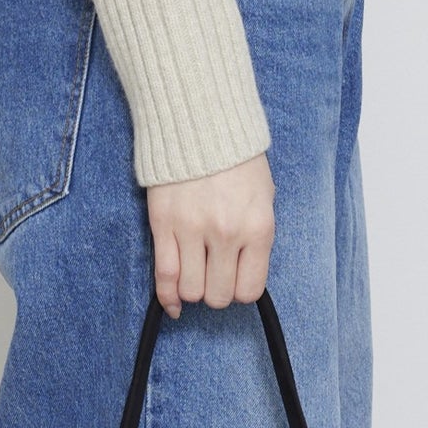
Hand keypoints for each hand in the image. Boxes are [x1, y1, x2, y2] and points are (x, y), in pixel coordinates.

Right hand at [145, 151, 275, 318]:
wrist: (201, 123)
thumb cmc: (236, 161)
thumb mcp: (264, 198)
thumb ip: (256, 238)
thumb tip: (243, 275)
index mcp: (257, 228)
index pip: (249, 290)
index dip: (240, 292)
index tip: (235, 281)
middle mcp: (226, 234)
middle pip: (218, 295)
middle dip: (216, 292)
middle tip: (214, 276)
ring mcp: (192, 230)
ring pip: (191, 290)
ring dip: (193, 290)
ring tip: (195, 274)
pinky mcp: (163, 224)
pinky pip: (164, 275)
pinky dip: (167, 296)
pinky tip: (173, 303)